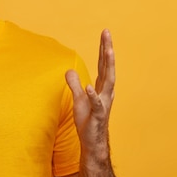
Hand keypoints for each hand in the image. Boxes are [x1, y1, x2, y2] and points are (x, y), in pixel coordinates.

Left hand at [65, 29, 115, 162]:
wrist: (93, 143)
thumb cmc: (88, 121)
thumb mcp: (78, 99)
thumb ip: (74, 84)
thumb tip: (69, 71)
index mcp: (102, 87)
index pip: (103, 64)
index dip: (103, 49)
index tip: (105, 33)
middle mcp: (106, 93)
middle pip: (108, 67)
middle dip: (108, 49)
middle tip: (107, 33)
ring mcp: (103, 103)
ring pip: (108, 81)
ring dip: (108, 65)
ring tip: (108, 50)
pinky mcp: (97, 116)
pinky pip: (96, 104)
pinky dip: (93, 95)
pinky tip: (89, 86)